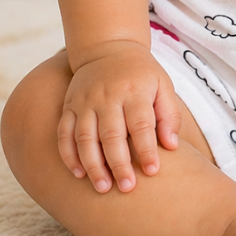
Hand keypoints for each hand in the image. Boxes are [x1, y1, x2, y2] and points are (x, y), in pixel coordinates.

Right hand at [57, 40, 182, 192]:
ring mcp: (85, 101)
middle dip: (119, 164)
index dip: (147, 148)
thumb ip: (169, 114)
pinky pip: (64, 134)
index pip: (141, 123)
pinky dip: (69, 155)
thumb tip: (172, 146)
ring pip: (85, 138)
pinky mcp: (69, 106)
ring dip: (93, 165)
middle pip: (111, 134)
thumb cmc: (141, 74)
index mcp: (134, 90)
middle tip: (127, 188)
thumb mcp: (162, 85)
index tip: (153, 171)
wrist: (108, 48)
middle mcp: (107, 96)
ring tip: (103, 188)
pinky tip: (78, 174)